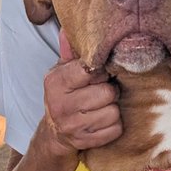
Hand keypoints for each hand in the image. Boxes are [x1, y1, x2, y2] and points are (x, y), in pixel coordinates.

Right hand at [43, 30, 121, 151]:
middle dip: (110, 90)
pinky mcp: (85, 142)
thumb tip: (68, 29)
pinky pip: (115, 130)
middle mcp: (60, 105)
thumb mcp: (63, 71)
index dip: (101, 71)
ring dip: (113, 108)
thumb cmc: (65, 94)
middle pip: (106, 92)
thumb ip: (70, 51)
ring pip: (113, 112)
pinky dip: (114, 125)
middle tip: (104, 91)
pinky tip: (104, 120)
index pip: (89, 69)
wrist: (55, 131)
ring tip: (104, 105)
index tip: (99, 74)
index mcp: (55, 82)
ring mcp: (72, 126)